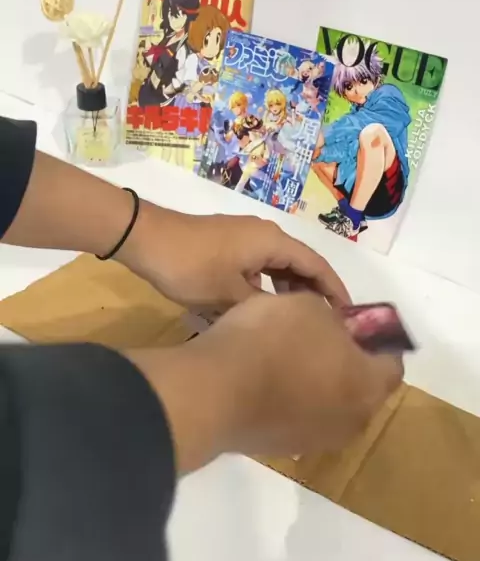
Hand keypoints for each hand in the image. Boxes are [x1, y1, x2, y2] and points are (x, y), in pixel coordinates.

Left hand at [119, 205, 349, 311]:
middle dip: (314, 293)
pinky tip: (264, 308)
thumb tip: (284, 319)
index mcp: (272, 242)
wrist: (146, 239)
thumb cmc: (190, 266)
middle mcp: (265, 234)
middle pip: (300, 264)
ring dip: (289, 290)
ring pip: (279, 265)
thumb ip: (262, 308)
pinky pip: (260, 265)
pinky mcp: (229, 245)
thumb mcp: (228, 296)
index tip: (350, 318)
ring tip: (298, 321)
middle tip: (326, 325)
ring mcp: (246, 237)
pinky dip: (268, 284)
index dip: (335, 291)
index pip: (316, 266)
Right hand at [124, 291, 402, 472]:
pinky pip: (294, 415)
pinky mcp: (277, 446)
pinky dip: (287, 396)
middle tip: (323, 333)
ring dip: (316, 381)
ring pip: (327, 404)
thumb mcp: (309, 305)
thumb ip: (333, 319)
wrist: (213, 391)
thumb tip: (334, 332)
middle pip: (361, 388)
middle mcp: (349, 422)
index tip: (357, 320)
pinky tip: (264, 375)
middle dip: (348, 362)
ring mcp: (312, 440)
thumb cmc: (273, 340)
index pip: (392, 364)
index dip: (378, 338)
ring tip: (288, 353)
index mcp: (368, 387)